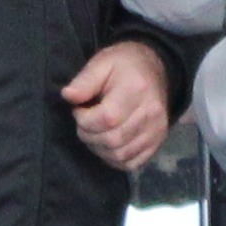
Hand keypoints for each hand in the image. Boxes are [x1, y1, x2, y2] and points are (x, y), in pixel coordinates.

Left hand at [59, 39, 173, 171]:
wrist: (154, 70)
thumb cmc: (124, 65)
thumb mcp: (102, 62)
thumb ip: (85, 80)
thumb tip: (68, 96)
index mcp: (137, 89)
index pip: (107, 118)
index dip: (85, 120)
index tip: (79, 110)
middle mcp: (151, 113)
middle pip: (113, 140)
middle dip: (89, 135)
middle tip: (84, 122)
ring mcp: (156, 131)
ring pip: (120, 155)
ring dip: (99, 148)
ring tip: (94, 132)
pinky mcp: (157, 143)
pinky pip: (131, 163)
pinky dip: (113, 159)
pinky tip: (107, 144)